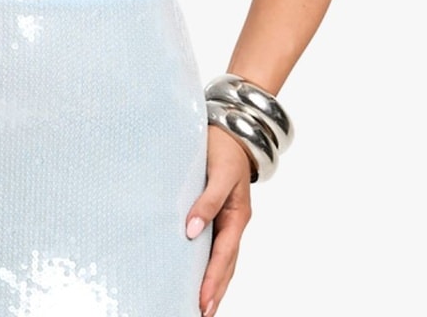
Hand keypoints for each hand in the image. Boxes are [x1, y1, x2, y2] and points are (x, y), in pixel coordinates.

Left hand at [185, 124, 252, 316]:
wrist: (230, 130)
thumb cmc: (224, 149)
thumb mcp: (219, 174)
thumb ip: (207, 201)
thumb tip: (192, 231)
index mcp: (237, 216)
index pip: (223, 256)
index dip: (212, 280)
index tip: (203, 302)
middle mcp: (233, 222)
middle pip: (225, 265)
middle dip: (215, 291)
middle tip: (201, 314)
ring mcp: (226, 220)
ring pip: (221, 258)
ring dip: (213, 282)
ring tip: (202, 306)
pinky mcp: (217, 213)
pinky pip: (214, 245)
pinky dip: (208, 263)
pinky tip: (197, 272)